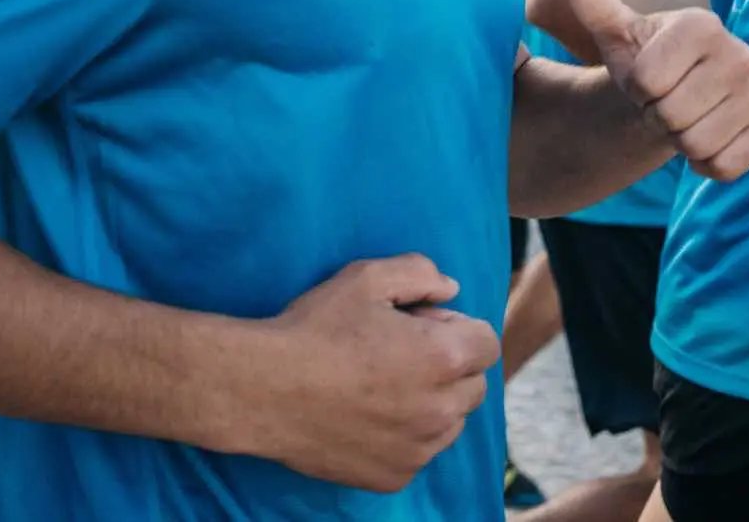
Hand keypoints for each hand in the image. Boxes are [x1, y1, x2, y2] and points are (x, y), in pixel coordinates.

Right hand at [253, 255, 500, 493]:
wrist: (262, 390)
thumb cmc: (314, 329)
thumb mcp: (365, 278)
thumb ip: (419, 272)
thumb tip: (450, 289)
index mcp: (443, 358)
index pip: (487, 343)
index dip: (455, 327)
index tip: (419, 325)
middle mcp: (440, 409)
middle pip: (473, 385)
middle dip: (450, 366)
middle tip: (399, 353)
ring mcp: (418, 449)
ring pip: (450, 422)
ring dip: (432, 403)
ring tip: (383, 386)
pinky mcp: (393, 476)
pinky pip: (419, 453)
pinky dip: (405, 436)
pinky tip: (367, 416)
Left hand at [563, 0, 748, 181]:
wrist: (681, 90)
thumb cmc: (646, 62)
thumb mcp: (618, 35)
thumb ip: (597, 7)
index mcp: (702, 25)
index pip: (647, 81)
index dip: (637, 89)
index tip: (648, 79)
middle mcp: (741, 54)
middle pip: (672, 115)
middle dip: (658, 117)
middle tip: (666, 101)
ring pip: (697, 144)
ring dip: (680, 141)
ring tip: (685, 117)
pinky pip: (724, 166)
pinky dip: (706, 164)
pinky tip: (705, 138)